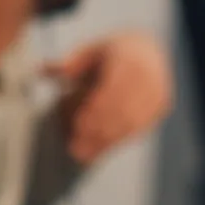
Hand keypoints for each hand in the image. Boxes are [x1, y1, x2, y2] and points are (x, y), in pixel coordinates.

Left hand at [42, 32, 172, 164]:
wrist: (147, 50)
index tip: (78, 125)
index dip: (96, 108)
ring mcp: (158, 92)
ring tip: (80, 154)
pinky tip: (94, 153)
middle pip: (122, 109)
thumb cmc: (109, 53)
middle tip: (74, 148)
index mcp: (129, 57)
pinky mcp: (161, 107)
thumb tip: (43, 70)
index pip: (113, 87)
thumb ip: (68, 64)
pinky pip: (137, 128)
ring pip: (130, 122)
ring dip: (104, 142)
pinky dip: (114, 142)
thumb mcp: (89, 52)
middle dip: (97, 131)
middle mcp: (149, 75)